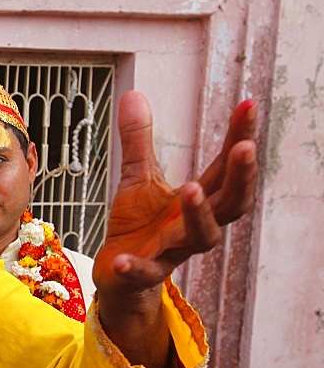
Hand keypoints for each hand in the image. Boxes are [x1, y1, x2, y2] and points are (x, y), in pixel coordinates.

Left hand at [94, 91, 257, 293]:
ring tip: (191, 187)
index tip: (249, 105)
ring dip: (200, 214)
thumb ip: (139, 140)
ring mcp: (173, 250)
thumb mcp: (138, 177)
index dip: (239, 138)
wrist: (118, 273)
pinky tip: (123, 259)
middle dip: (241, 177)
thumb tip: (134, 94)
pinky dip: (136, 267)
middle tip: (245, 149)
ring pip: (200, 237)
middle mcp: (195, 225)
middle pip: (230, 203)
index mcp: (198, 199)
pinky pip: (146, 273)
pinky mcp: (146, 274)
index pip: (226, 167)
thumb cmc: (138, 225)